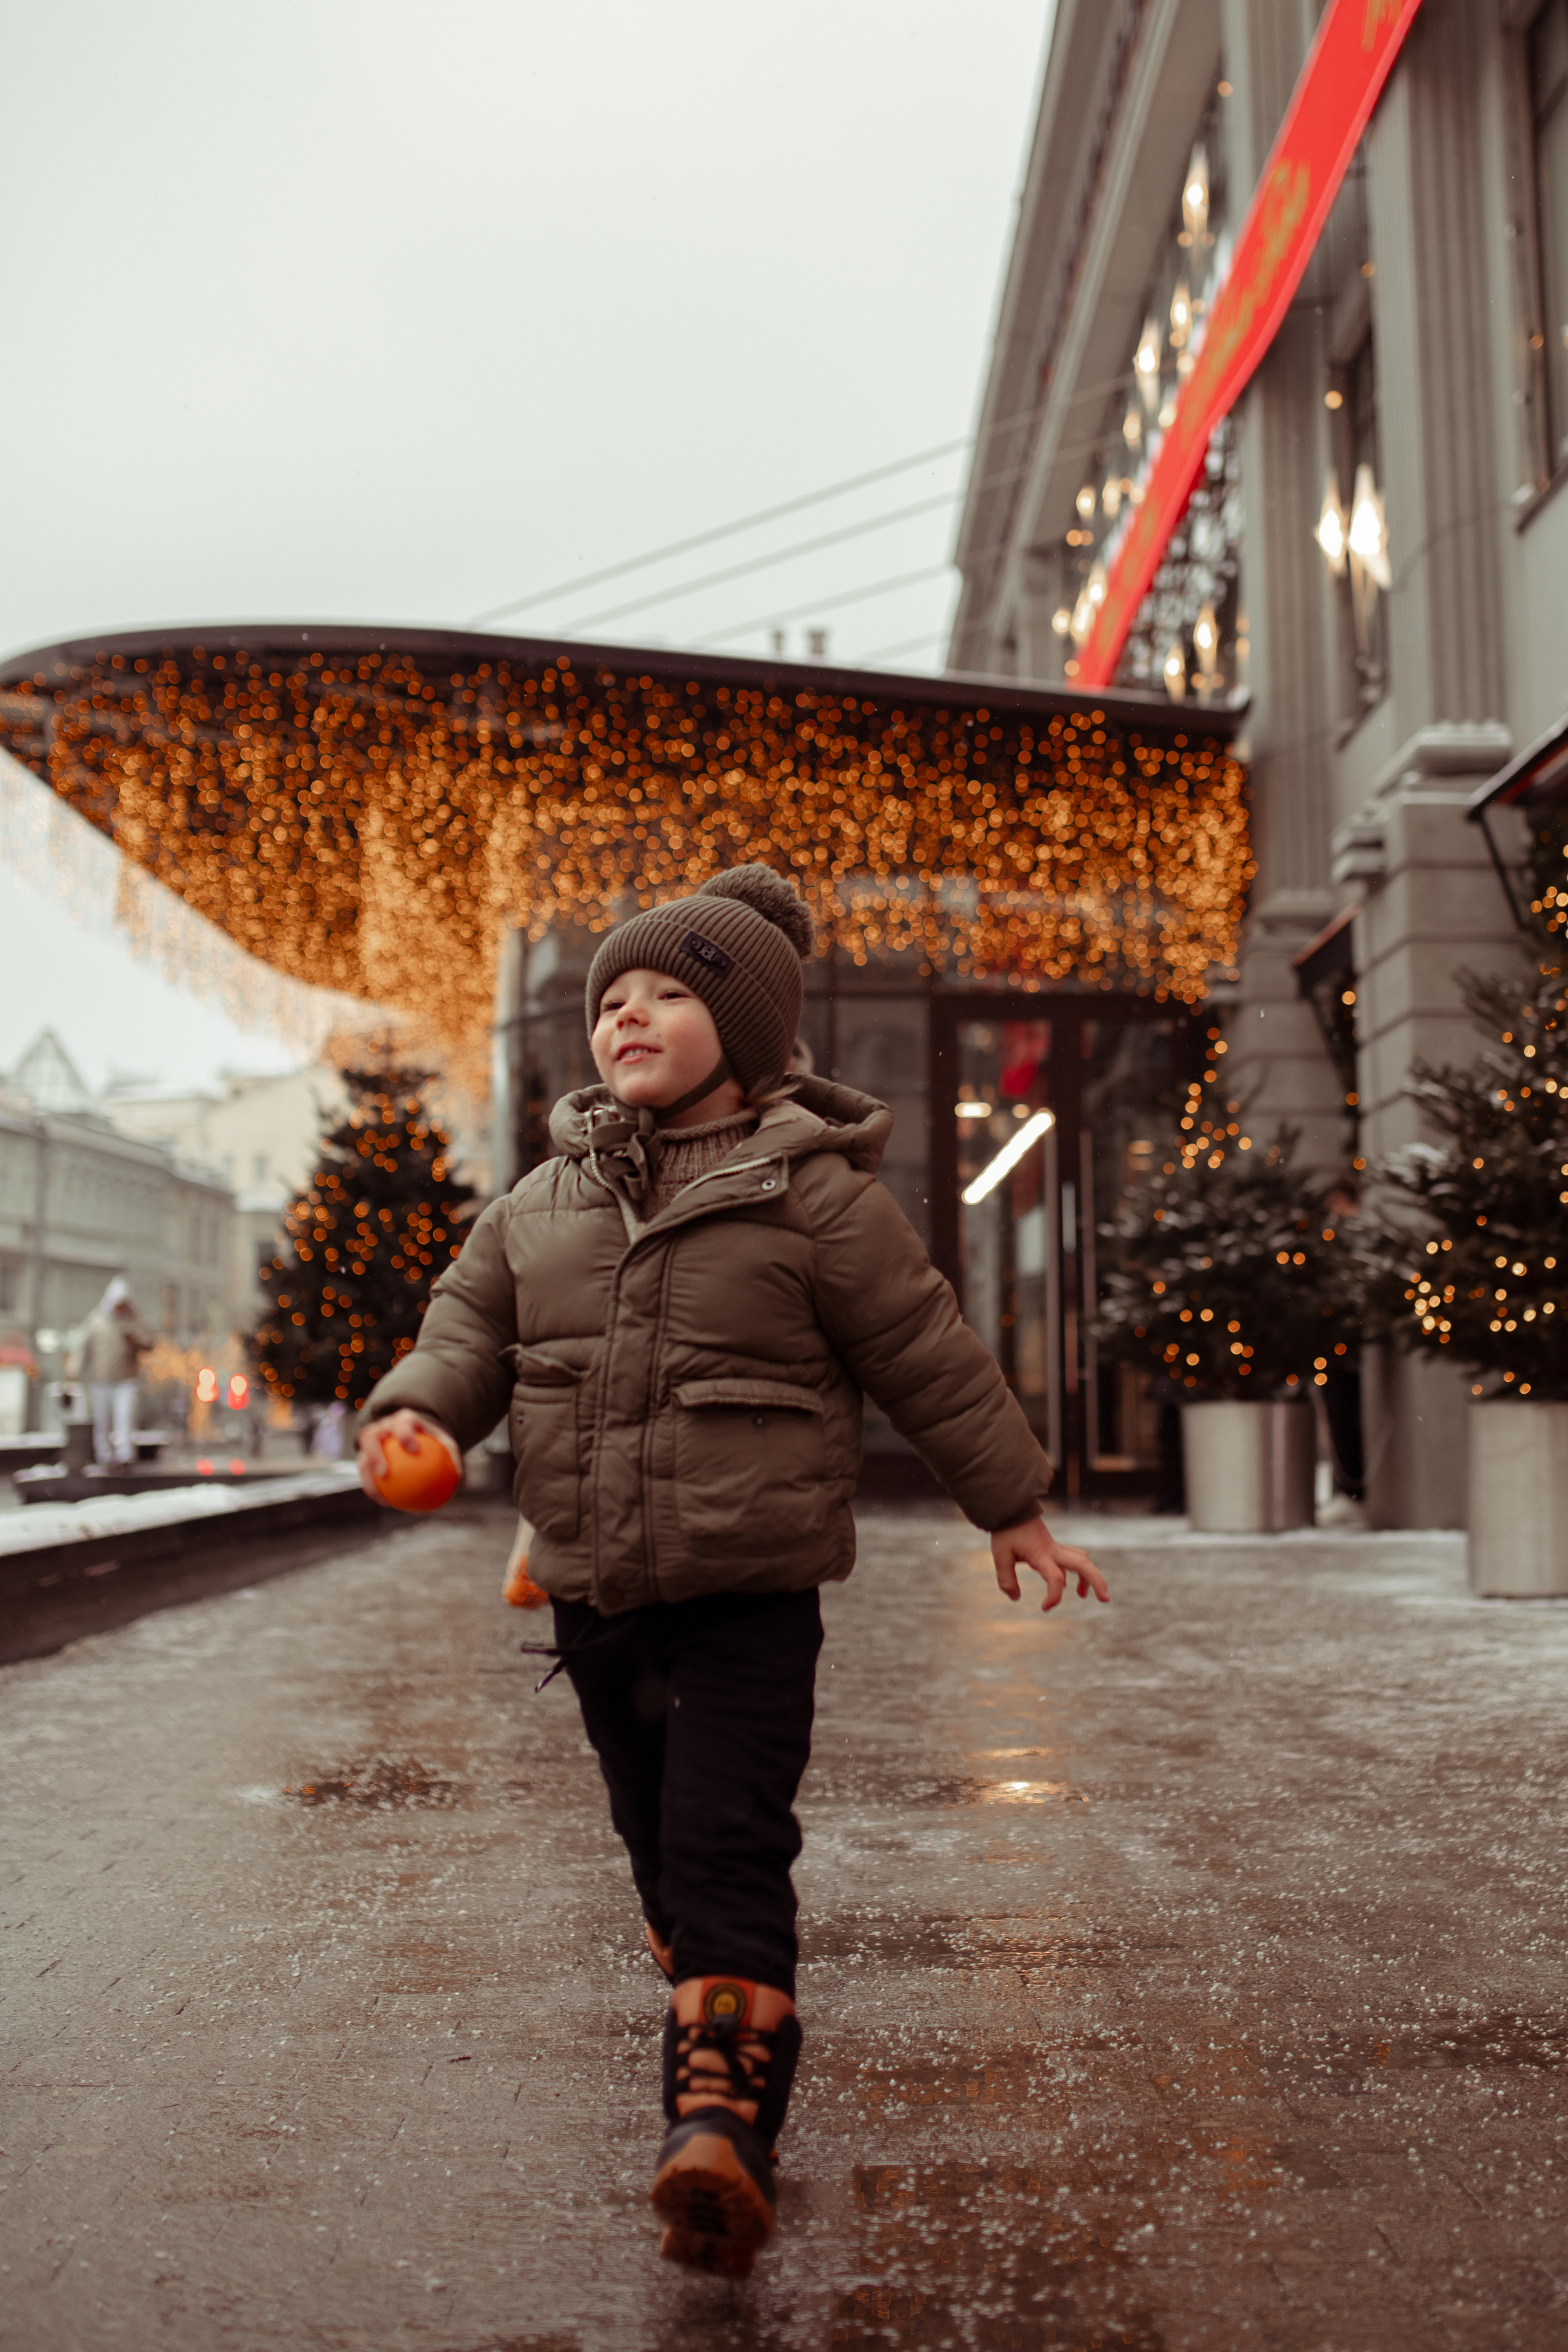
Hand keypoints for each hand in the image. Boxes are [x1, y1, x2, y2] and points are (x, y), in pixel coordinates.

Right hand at [356, 1408, 461, 1499]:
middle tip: (383, 1471)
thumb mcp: (445, 1443)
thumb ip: (452, 1455)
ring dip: (367, 1477)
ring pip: (361, 1457)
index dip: (405, 1433)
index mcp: (403, 1420)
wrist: (414, 1435)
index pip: (402, 1423)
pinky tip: (384, 1503)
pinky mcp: (365, 1455)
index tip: (413, 1448)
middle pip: (370, 1435)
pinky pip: (364, 1473)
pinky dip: (372, 1488)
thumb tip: (459, 1475)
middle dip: (374, 1452)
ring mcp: (371, 1441)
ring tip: (379, 1497)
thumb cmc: (432, 1440)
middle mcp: (383, 1427)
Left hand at [990, 1514, 1108, 1611]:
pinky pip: (1072, 1558)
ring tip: (1082, 1595)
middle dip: (1097, 1582)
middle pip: (1083, 1565)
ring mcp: (1056, 1548)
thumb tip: (1016, 1598)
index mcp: (1041, 1554)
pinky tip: (1066, 1583)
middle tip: (1105, 1599)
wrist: (1011, 1507)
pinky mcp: (1054, 1547)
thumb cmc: (1006, 1531)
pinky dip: (1075, 1572)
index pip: (1056, 1578)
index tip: (1044, 1607)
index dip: (1054, 1596)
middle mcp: (1053, 1551)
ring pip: (1081, 1560)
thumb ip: (1007, 1579)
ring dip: (1088, 1577)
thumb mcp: (1000, 1556)